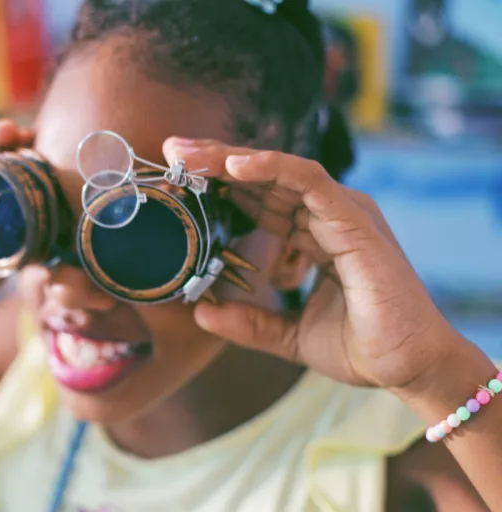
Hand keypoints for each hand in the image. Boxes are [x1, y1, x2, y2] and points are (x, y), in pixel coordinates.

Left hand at [163, 137, 468, 391]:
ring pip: (279, 171)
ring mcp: (342, 213)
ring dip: (230, 158)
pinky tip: (234, 165)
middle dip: (215, 162)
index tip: (177, 179)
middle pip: (263, 178)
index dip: (219, 186)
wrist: (408, 367)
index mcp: (314, 235)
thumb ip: (250, 322)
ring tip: (187, 154)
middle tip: (171, 152)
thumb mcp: (290, 335)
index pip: (260, 199)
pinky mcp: (354, 219)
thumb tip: (202, 313)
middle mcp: (327, 216)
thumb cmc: (363, 346)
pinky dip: (272, 168)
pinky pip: (309, 180)